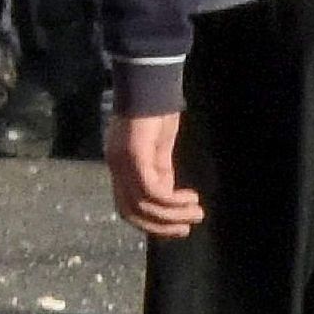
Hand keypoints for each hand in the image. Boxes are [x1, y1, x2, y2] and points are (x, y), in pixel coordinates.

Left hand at [108, 107, 199, 240]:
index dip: (149, 223)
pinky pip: (152, 191)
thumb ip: (160, 172)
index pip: (126, 207)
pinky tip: (190, 197)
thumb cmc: (156, 114)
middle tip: (187, 229)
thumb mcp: (159, 150)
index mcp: (120, 167)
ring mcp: (122, 163)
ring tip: (197, 213)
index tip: (175, 229)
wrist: (151, 84)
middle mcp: (116, 168)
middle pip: (130, 212)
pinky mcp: (134, 156)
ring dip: (173, 216)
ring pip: (144, 205)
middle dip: (159, 227)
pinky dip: (172, 201)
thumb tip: (167, 196)